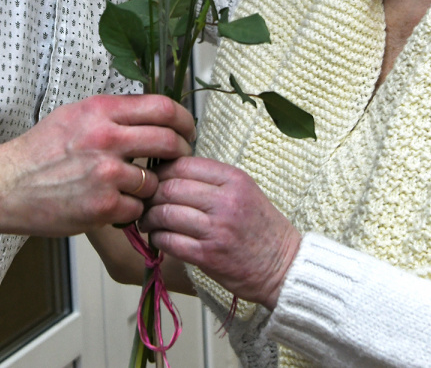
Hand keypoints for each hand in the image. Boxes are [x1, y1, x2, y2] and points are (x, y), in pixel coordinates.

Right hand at [0, 94, 195, 236]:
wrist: (6, 186)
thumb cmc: (39, 152)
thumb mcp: (74, 116)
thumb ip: (112, 114)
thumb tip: (149, 114)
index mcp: (101, 111)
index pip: (162, 107)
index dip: (184, 120)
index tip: (187, 130)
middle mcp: (106, 138)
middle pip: (169, 140)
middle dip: (181, 151)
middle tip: (179, 159)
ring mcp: (106, 173)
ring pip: (155, 180)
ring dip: (149, 187)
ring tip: (131, 189)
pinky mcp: (103, 204)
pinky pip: (137, 208)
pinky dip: (130, 210)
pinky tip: (113, 206)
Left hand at [140, 156, 300, 308]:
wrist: (285, 267)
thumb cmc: (262, 228)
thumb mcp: (245, 191)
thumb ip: (213, 180)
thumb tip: (172, 173)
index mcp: (234, 180)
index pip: (183, 165)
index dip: (161, 171)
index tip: (154, 178)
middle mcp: (225, 201)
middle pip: (170, 187)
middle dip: (151, 194)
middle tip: (145, 201)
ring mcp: (216, 229)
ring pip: (165, 213)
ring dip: (149, 217)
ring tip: (148, 220)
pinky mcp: (208, 256)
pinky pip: (169, 241)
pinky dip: (157, 238)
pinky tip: (158, 238)